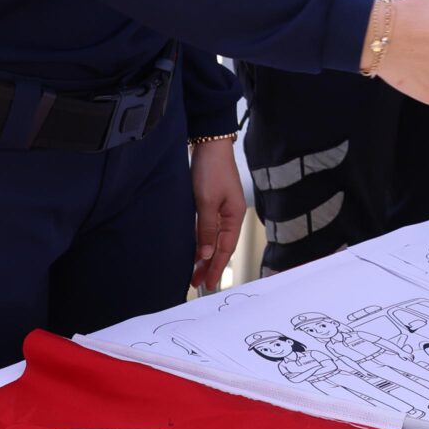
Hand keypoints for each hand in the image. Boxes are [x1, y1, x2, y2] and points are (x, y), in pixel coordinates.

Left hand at [189, 140, 246, 291]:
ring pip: (214, 239)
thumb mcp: (206, 201)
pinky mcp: (212, 203)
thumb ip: (207, 228)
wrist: (209, 143)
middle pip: (221, 246)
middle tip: (197, 284)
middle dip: (210, 266)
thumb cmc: (210, 170)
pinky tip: (195, 249)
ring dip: (205, 255)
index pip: (226, 249)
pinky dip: (202, 241)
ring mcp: (222, 209)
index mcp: (234, 216)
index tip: (208, 284)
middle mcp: (230, 215)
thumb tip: (207, 254)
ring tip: (194, 272)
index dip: (217, 267)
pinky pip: (209, 229)